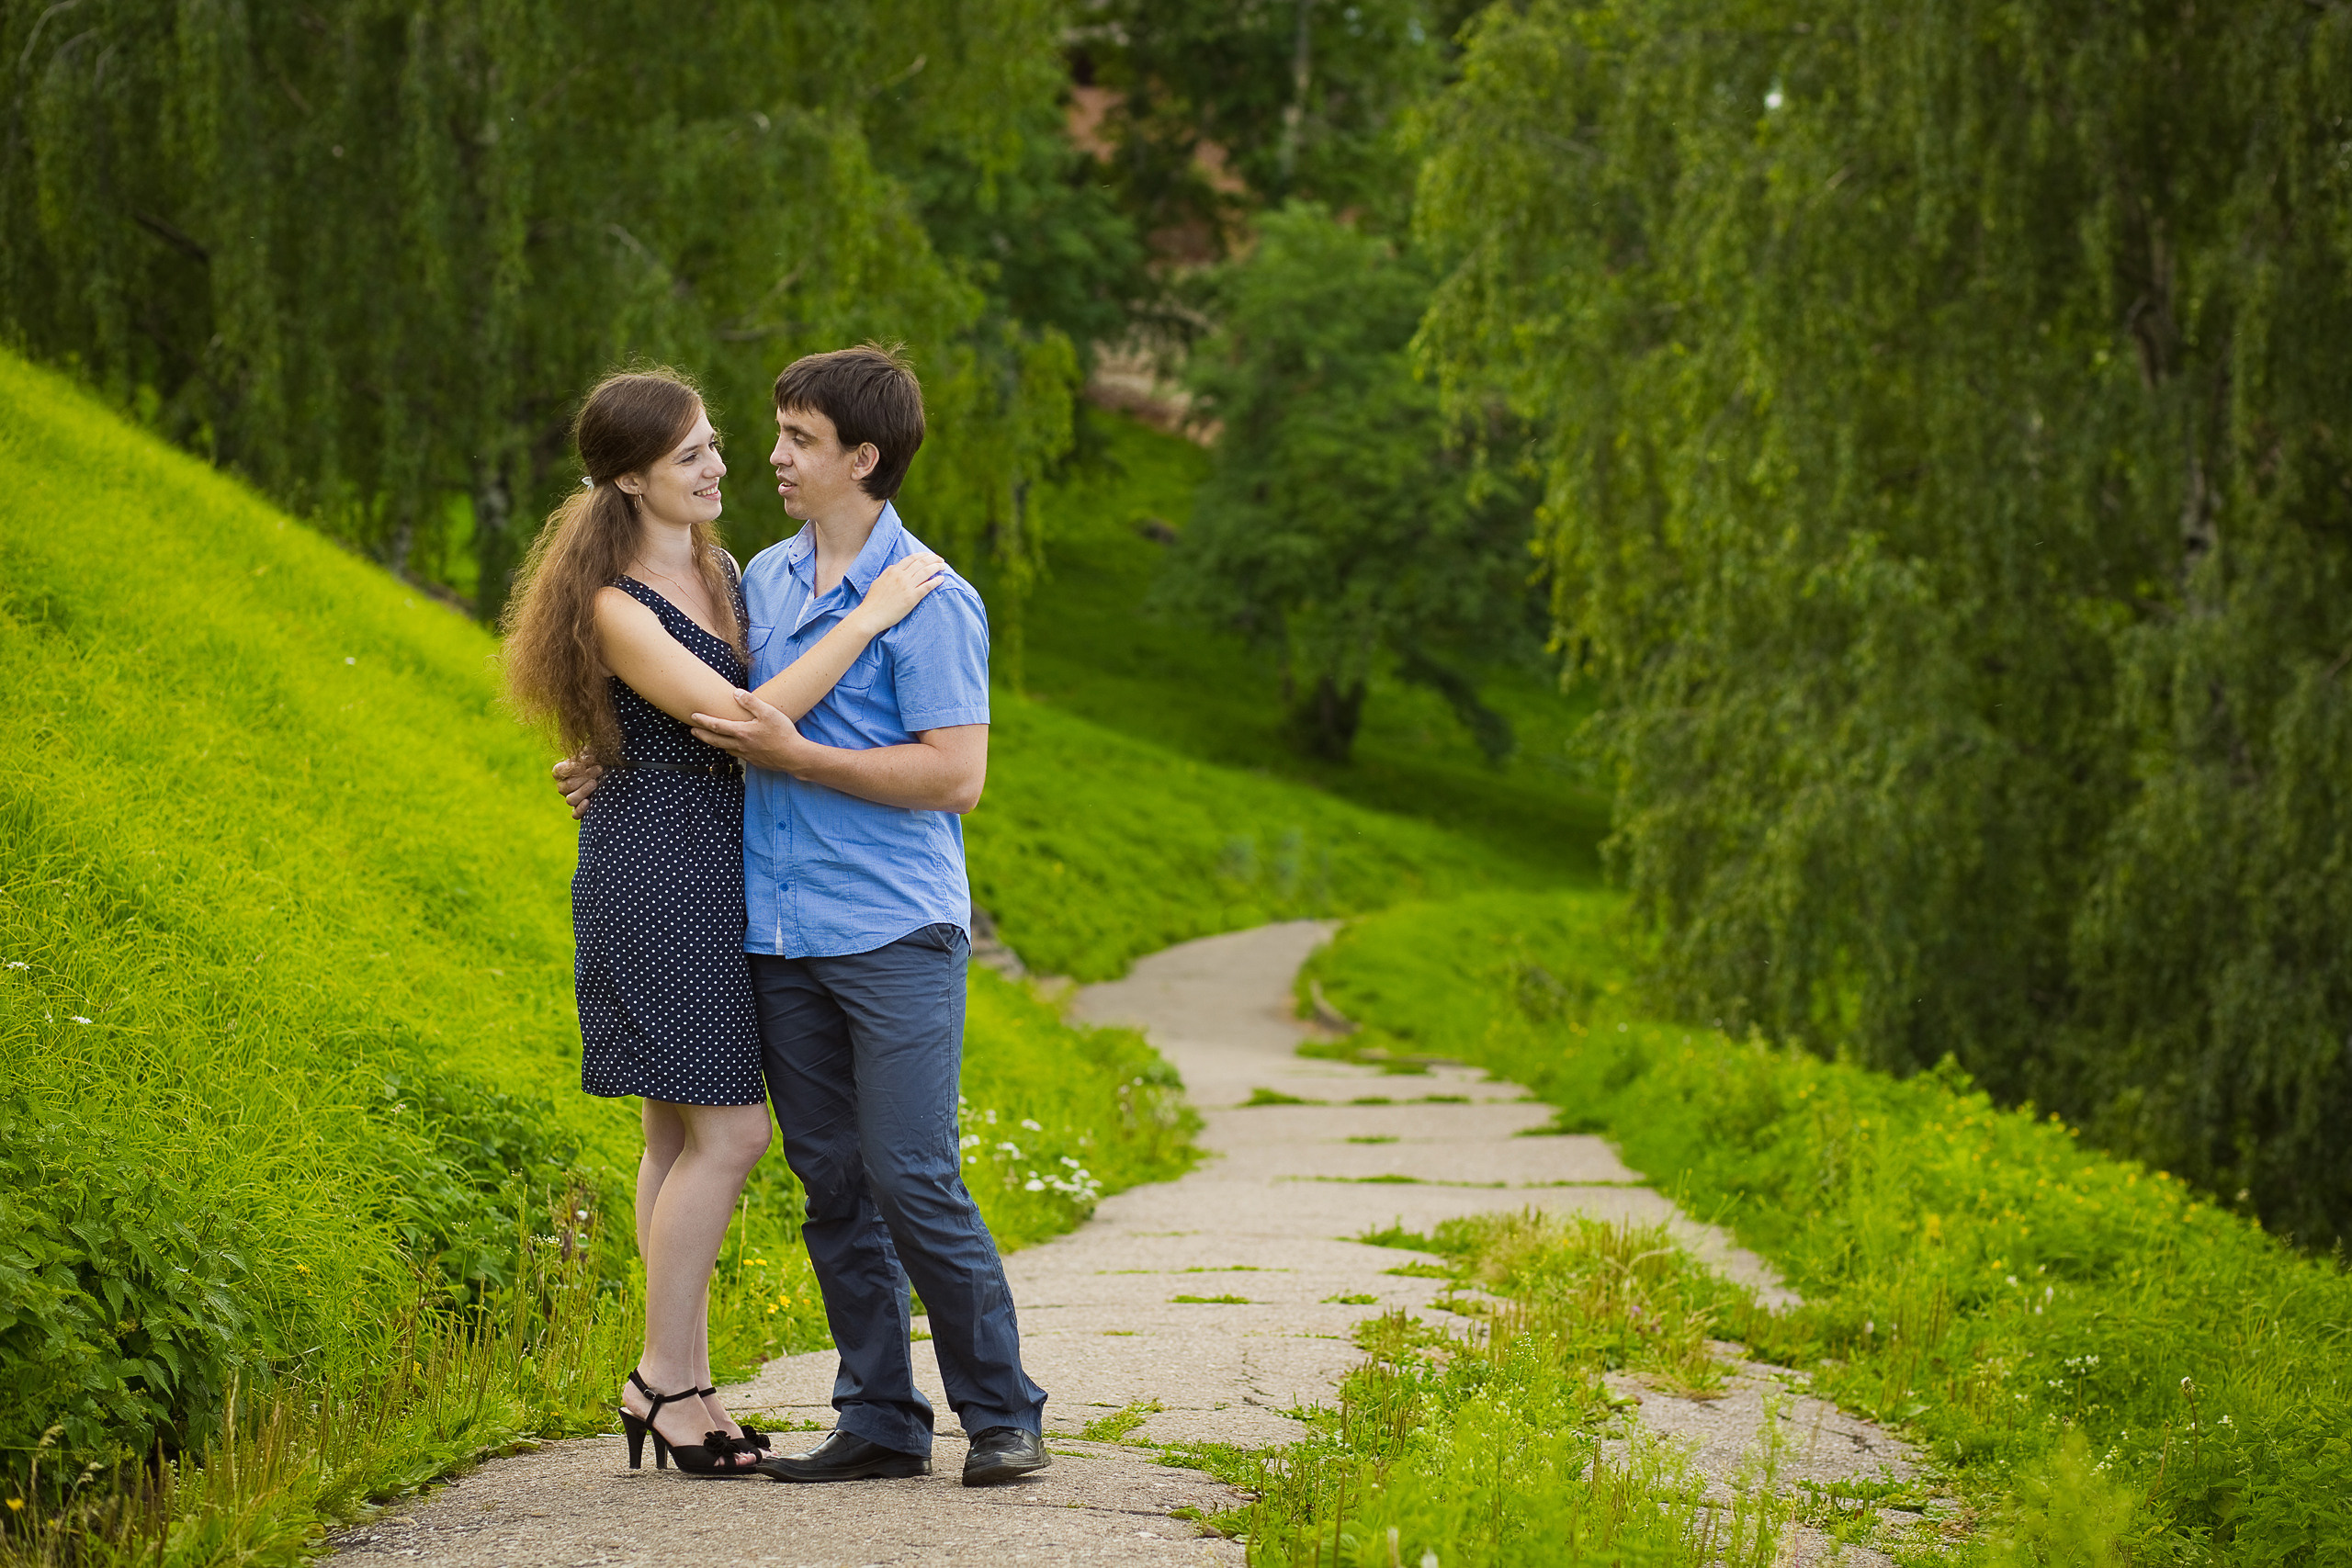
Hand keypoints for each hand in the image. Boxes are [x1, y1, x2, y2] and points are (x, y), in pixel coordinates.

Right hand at [553, 755, 603, 819]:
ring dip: (583, 791)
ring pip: (570, 800)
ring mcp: (570, 798)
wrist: (605, 774)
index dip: (572, 768)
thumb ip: (588, 753)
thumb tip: (588, 758)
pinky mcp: (579, 809)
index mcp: (561, 772)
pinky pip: (575, 814)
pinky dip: (580, 810)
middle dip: (585, 777)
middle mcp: (563, 786)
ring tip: (595, 783)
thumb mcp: (591, 753)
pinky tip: (589, 802)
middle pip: (567, 785)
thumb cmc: (595, 761)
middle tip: (599, 769)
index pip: (559, 771)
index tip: (585, 763)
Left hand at [691, 687, 807, 772]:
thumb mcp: (768, 712)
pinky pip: (737, 755)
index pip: (716, 726)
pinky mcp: (755, 761)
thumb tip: (736, 693)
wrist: (794, 756)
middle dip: (702, 735)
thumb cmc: (783, 733)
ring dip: (715, 743)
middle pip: (715, 740)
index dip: (703, 720)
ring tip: (710, 739)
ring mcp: (747, 755)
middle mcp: (740, 745)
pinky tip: (733, 748)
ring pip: (725, 749)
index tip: (693, 716)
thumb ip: (751, 702)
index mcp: (741, 732)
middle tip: (692, 731)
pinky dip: (730, 750)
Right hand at [849, 552, 945, 633]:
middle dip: (933, 559)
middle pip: (921, 563)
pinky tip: (942, 579)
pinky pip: (927, 587)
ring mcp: (907, 586)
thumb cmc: (873, 601)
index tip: (930, 556)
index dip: (923, 555)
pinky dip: (936, 581)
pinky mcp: (912, 598)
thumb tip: (895, 567)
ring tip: (944, 567)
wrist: (870, 615)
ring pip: (926, 572)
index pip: (911, 558)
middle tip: (941, 560)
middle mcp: (901, 576)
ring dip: (937, 568)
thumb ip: (888, 573)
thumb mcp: (879, 581)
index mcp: (893, 570)